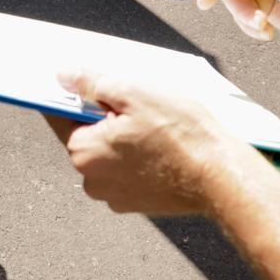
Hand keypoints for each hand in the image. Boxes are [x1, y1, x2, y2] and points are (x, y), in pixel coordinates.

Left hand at [46, 72, 242, 215]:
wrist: (220, 176)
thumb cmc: (180, 133)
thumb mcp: (132, 92)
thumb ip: (91, 83)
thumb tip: (64, 77)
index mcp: (83, 151)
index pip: (60, 114)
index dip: (73, 94)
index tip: (85, 84)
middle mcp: (91, 179)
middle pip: (88, 135)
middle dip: (105, 117)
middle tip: (136, 103)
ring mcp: (115, 195)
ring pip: (110, 154)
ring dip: (124, 138)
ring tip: (155, 125)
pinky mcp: (137, 203)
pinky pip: (128, 171)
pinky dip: (139, 157)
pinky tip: (162, 145)